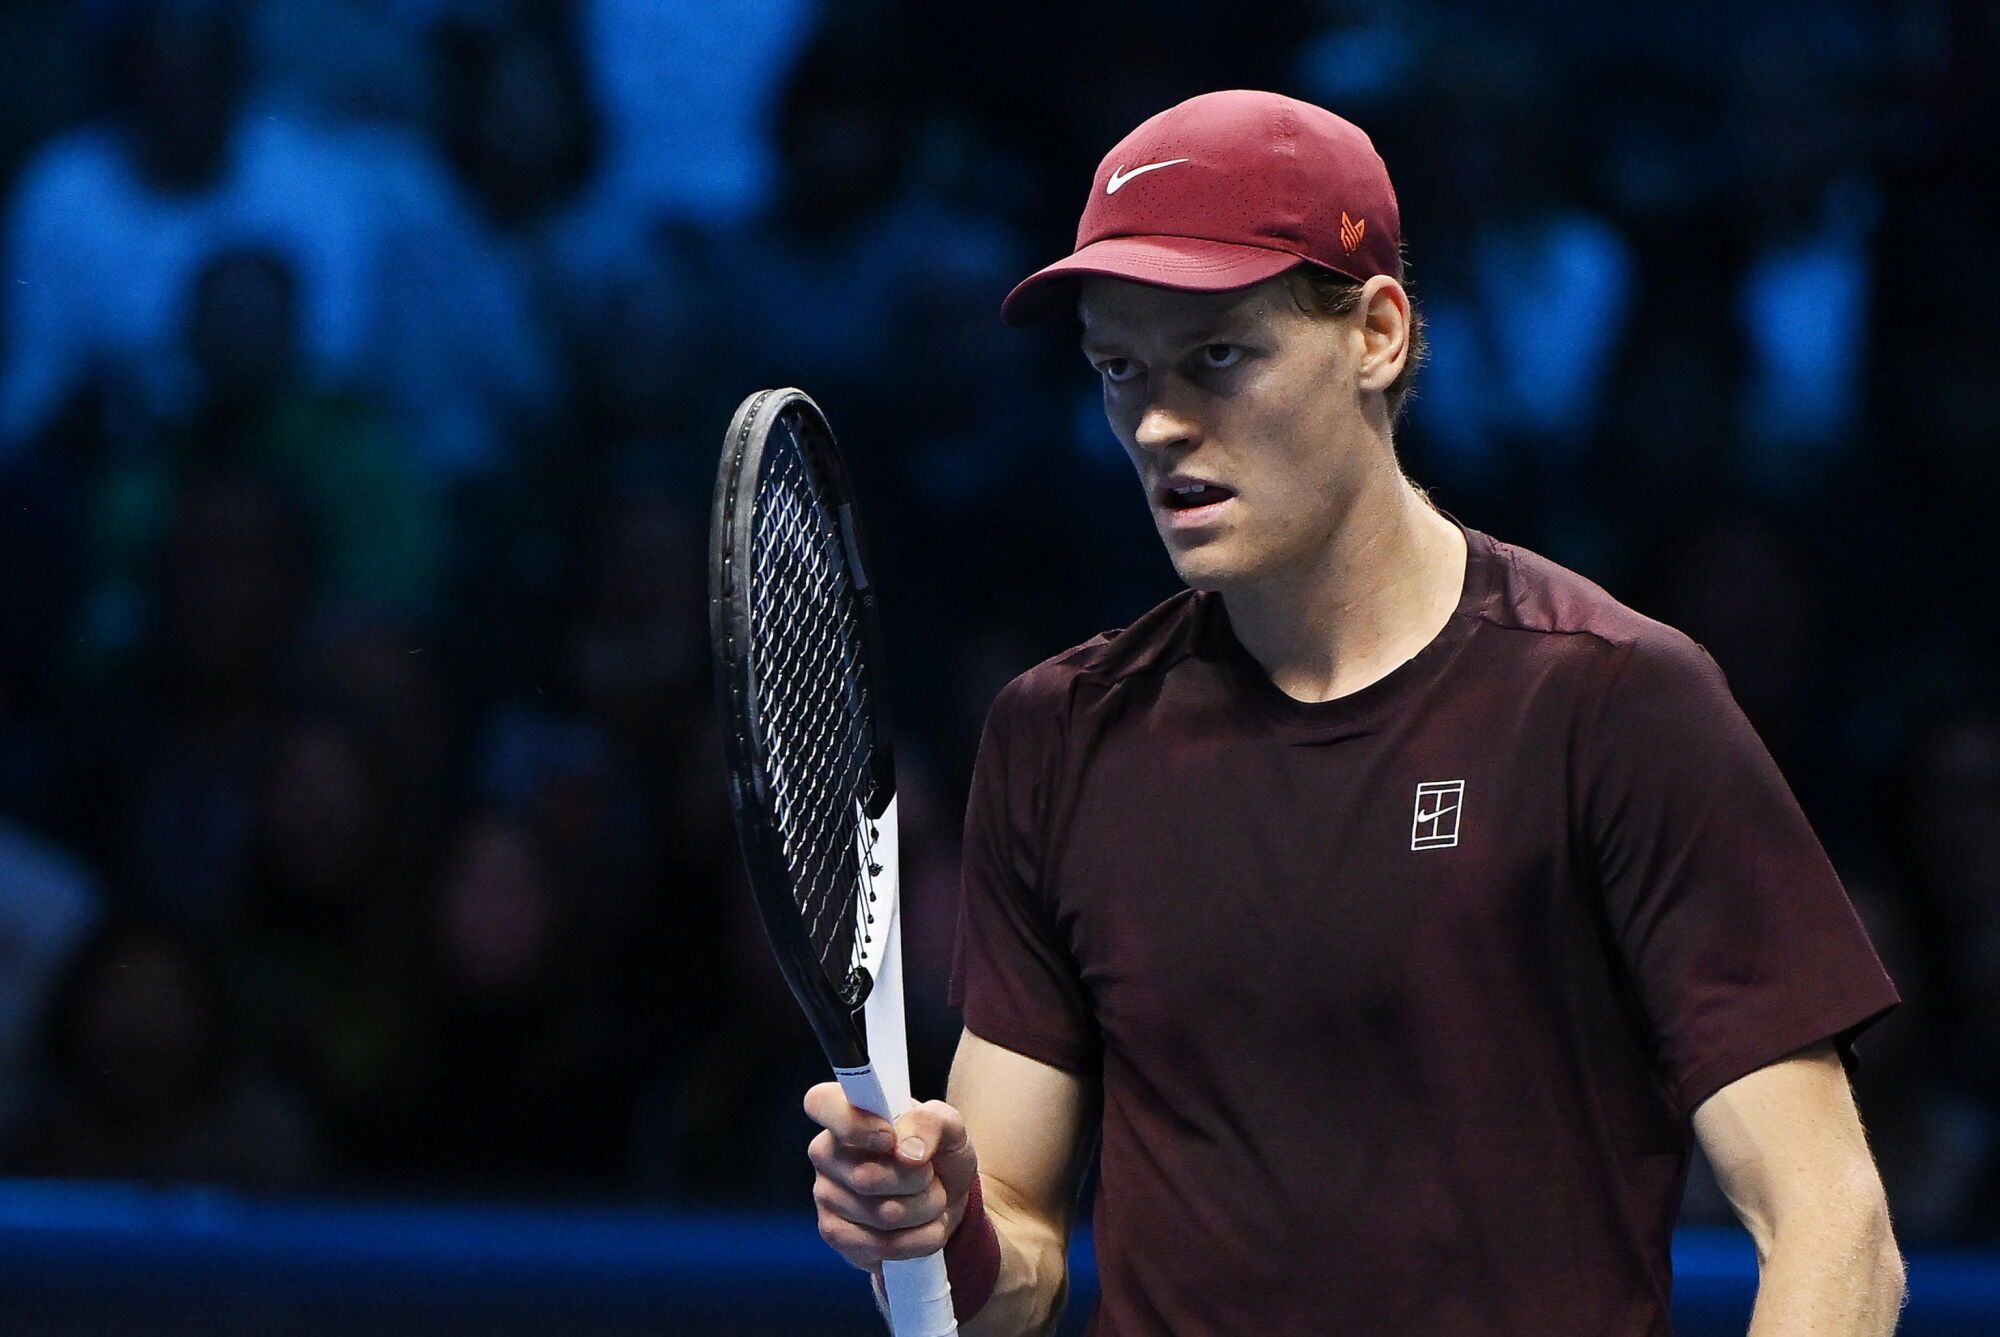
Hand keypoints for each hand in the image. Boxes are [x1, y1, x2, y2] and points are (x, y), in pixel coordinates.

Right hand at [804, 1082, 978, 1271]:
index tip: (890, 1138)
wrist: (945, 1197)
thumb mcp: (950, 1126)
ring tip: (931, 1199)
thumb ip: (933, 1122)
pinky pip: (879, 1246)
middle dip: (918, 1180)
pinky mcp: (834, 1234)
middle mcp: (825, 1150)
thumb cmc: (937, 1151)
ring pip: (882, 1214)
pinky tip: (924, 1227)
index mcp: (845, 1109)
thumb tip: (907, 1149)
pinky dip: (918, 1240)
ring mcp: (824, 1194)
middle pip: (866, 1176)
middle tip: (930, 1174)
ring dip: (925, 1210)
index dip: (853, 1125)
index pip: (821, 1103)